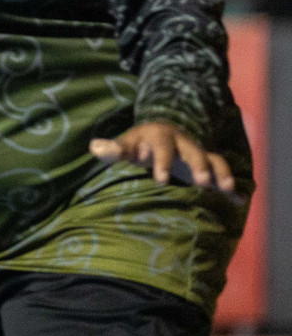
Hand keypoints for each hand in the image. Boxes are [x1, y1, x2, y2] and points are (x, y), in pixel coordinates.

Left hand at [90, 121, 236, 194]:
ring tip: (226, 188)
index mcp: (160, 137)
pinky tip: (239, 200)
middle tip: (201, 182)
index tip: (160, 179)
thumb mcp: (125, 144)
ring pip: (213, 160)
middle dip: (198, 165)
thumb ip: (113, 149)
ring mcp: (197, 155)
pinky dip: (233, 186)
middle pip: (193, 151)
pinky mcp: (208, 168)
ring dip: (220, 173)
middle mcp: (183, 144)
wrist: (158, 135)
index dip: (161, 160)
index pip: (162, 146)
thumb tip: (95, 147)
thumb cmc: (138, 144)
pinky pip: (223, 174)